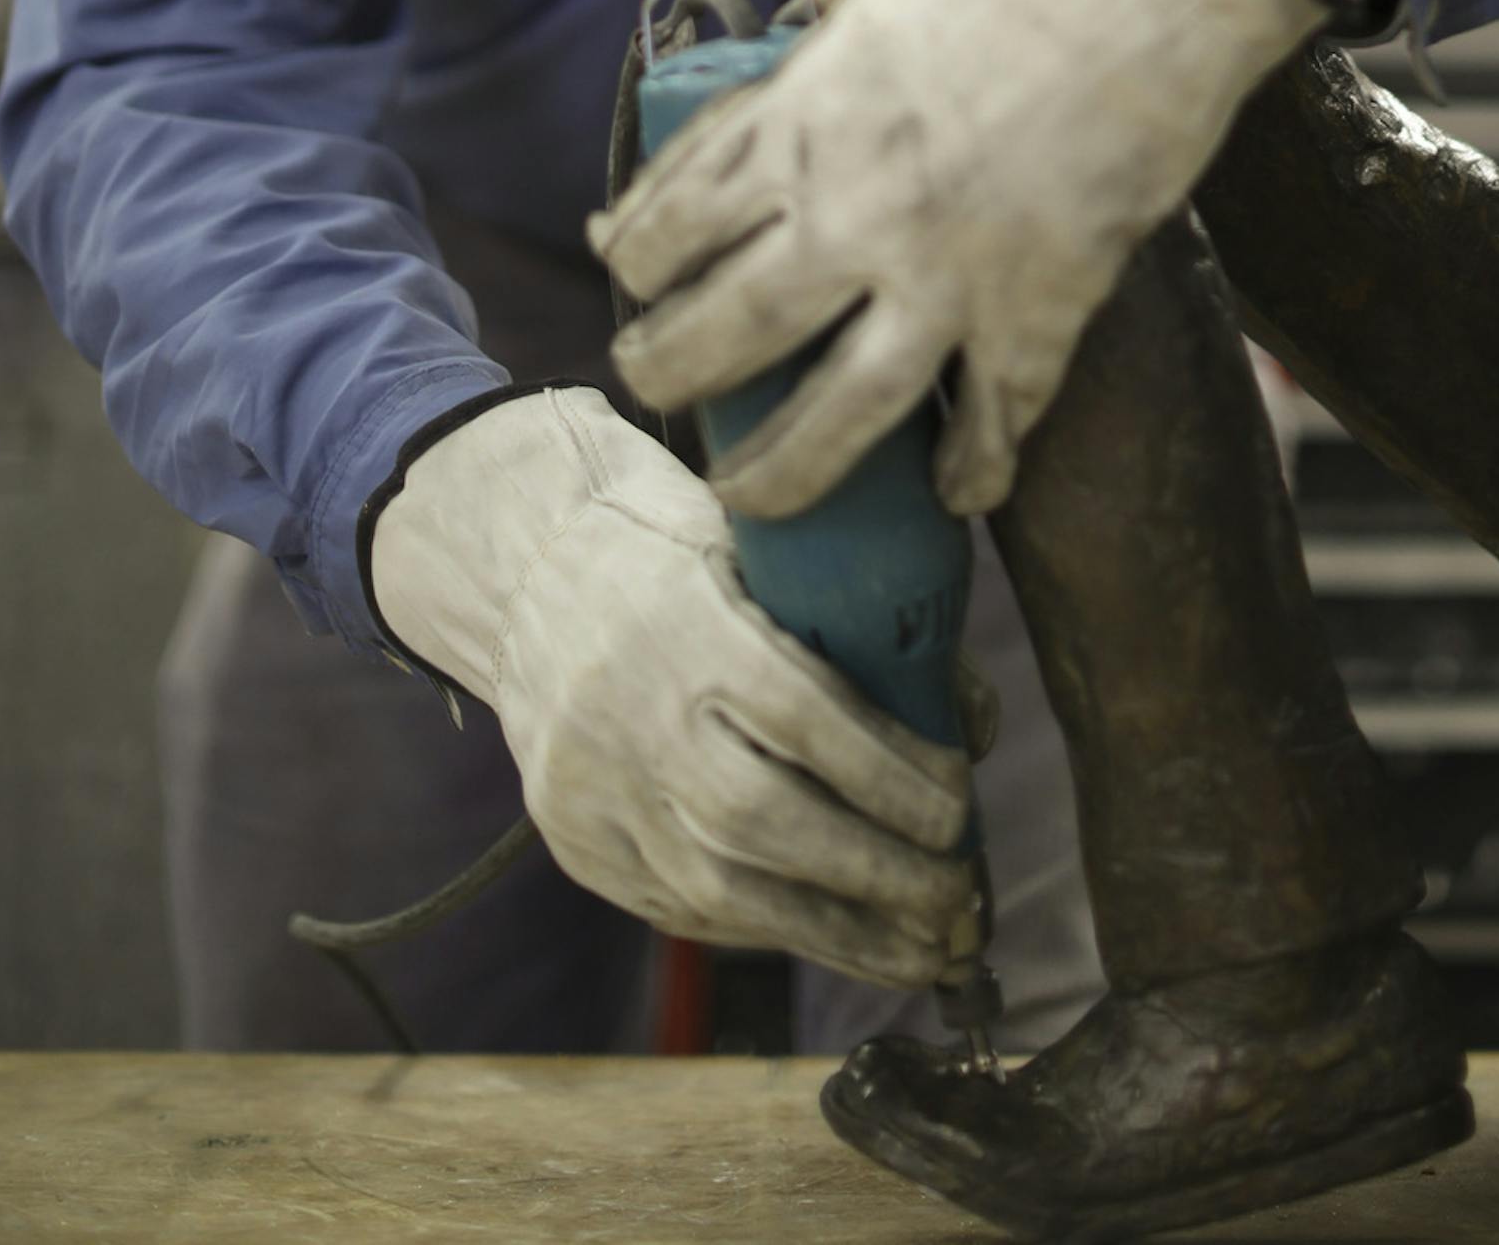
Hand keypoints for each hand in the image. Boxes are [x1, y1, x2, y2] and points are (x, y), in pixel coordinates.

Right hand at [368, 386, 976, 985]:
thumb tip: (971, 726)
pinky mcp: (573, 838)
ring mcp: (590, 785)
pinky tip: (832, 935)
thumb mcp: (763, 551)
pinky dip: (766, 931)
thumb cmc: (678, 547)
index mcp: (684, 620)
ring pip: (718, 889)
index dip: (891, 777)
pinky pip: (677, 909)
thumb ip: (861, 629)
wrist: (527, 565)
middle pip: (761, 820)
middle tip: (957, 901)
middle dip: (875, 876)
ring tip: (918, 952)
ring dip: (834, 934)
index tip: (960, 812)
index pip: (802, 717)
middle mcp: (629, 709)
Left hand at [593, 0, 1353, 519]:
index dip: (640, 244)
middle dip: (669, 366)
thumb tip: (830, 6)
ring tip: (743, 492)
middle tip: (651, 377)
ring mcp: (952, 273)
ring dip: (777, 471)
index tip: (622, 260)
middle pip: (725, 330)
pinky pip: (999, 420)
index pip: (682, 205)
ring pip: (834, 417)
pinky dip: (975, 469)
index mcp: (811, 106)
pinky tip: (955, 493)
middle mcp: (858, 206)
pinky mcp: (1049, 307)